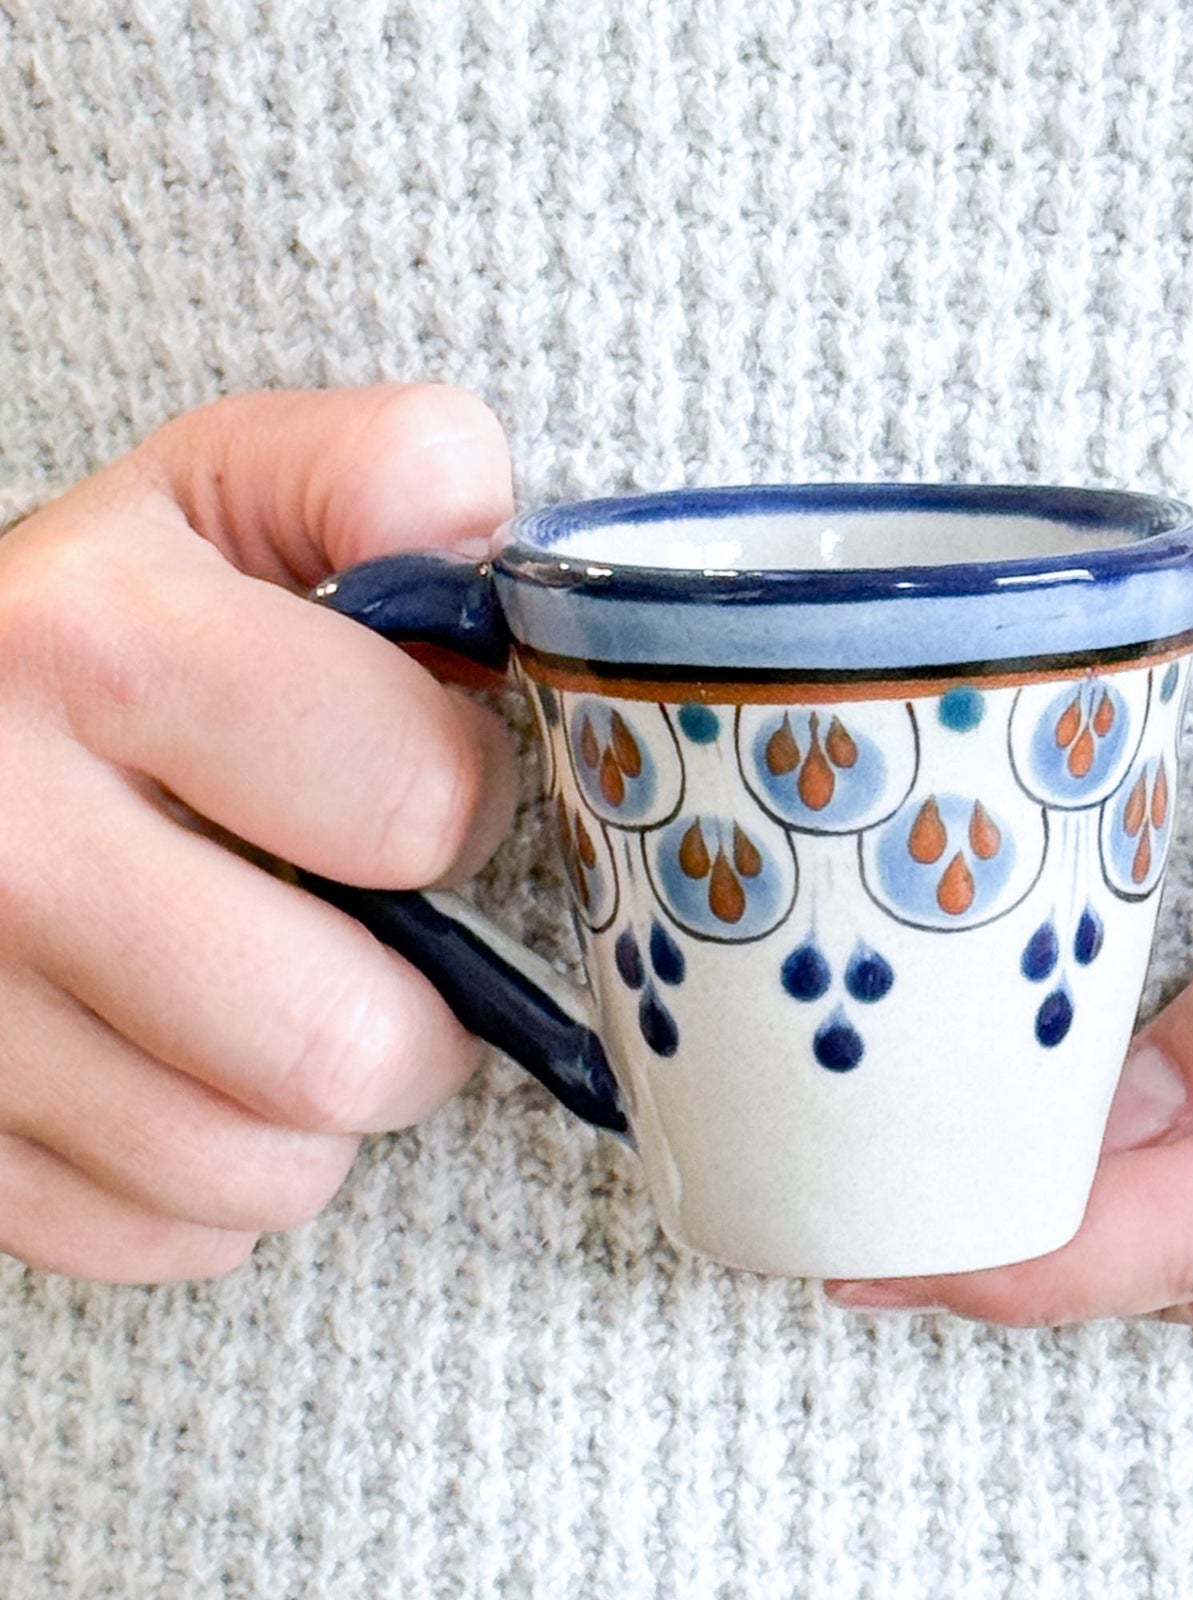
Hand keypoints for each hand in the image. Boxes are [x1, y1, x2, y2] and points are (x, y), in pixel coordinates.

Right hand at [0, 386, 517, 1280]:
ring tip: (296, 1010)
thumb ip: (378, 471)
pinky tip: (196, 1073)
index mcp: (92, 641)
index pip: (416, 801)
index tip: (431, 788)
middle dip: (422, 1015)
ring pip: (257, 1170)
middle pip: (340, 1045)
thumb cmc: (87, 620)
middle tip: (394, 952)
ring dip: (323, 1109)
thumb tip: (482, 519)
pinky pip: (160, 1237)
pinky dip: (219, 1182)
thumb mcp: (218, 490)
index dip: (466, 800)